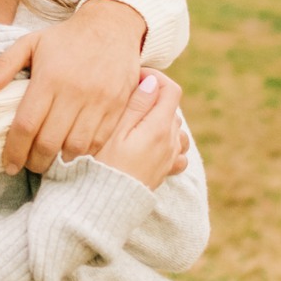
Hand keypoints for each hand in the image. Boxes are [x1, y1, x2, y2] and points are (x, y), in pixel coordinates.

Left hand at [0, 0, 144, 173]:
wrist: (112, 26)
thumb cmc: (66, 38)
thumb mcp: (31, 42)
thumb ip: (5, 64)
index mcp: (49, 78)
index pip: (27, 124)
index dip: (15, 150)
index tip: (9, 165)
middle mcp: (74, 92)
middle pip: (50, 142)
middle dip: (35, 162)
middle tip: (27, 165)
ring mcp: (99, 101)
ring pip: (75, 146)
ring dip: (60, 161)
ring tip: (49, 160)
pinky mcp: (117, 106)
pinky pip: (99, 141)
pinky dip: (84, 153)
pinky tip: (72, 152)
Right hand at [95, 71, 188, 189]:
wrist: (105, 202)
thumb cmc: (103, 163)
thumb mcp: (114, 130)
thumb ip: (136, 105)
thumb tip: (152, 83)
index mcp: (160, 127)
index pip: (171, 90)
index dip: (155, 77)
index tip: (135, 77)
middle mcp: (171, 141)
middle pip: (171, 107)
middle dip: (153, 97)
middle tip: (127, 97)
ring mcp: (170, 157)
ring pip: (176, 128)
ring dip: (161, 119)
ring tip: (138, 120)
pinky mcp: (165, 171)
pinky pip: (177, 151)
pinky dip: (169, 142)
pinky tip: (152, 143)